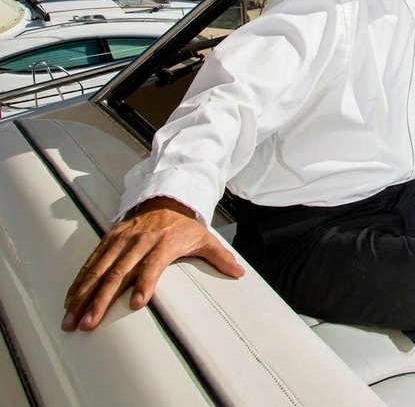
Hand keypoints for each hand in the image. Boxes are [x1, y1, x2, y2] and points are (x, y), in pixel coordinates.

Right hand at [62, 196, 244, 331]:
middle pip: (119, 272)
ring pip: (99, 269)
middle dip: (101, 299)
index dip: (145, 284)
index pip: (153, 265)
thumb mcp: (205, 238)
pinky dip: (80, 280)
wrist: (167, 197)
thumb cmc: (186, 225)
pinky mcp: (110, 237)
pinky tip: (70, 299)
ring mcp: (122, 239)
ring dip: (83, 294)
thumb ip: (220, 256)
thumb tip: (239, 272)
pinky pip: (92, 261)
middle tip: (89, 322)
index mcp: (164, 243)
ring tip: (71, 317)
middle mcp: (140, 241)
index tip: (136, 304)